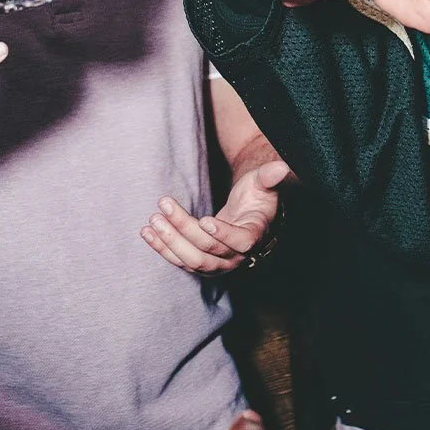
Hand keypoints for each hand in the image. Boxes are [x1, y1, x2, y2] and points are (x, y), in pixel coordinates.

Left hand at [141, 160, 289, 274]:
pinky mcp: (202, 262)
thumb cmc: (257, 195)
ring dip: (170, 242)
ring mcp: (219, 263)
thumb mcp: (263, 183)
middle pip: (209, 251)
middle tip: (163, 207)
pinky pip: (180, 261)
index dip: (224, 234)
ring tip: (152, 221)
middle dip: (184, 231)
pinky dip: (163, 248)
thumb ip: (270, 176)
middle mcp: (237, 256)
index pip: (241, 241)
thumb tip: (282, 166)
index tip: (205, 221)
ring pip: (193, 260)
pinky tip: (147, 233)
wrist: (249, 214)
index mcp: (255, 236)